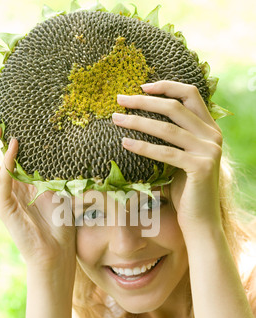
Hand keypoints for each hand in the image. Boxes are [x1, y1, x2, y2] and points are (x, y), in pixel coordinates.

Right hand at [0, 127, 75, 270]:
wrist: (58, 252)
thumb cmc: (59, 224)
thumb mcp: (54, 189)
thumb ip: (46, 172)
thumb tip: (53, 148)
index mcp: (13, 185)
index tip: (5, 121)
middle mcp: (3, 189)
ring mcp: (2, 198)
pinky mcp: (5, 209)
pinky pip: (0, 182)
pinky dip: (6, 163)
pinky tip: (14, 147)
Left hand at [113, 81, 223, 236]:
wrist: (199, 220)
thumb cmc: (185, 190)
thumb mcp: (180, 158)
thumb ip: (172, 139)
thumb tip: (140, 118)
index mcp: (210, 129)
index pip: (191, 94)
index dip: (166, 86)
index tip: (141, 87)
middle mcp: (213, 136)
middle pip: (175, 107)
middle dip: (144, 101)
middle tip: (119, 99)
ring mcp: (209, 151)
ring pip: (167, 128)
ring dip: (137, 121)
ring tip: (115, 119)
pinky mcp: (201, 167)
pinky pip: (165, 153)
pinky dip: (143, 147)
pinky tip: (124, 143)